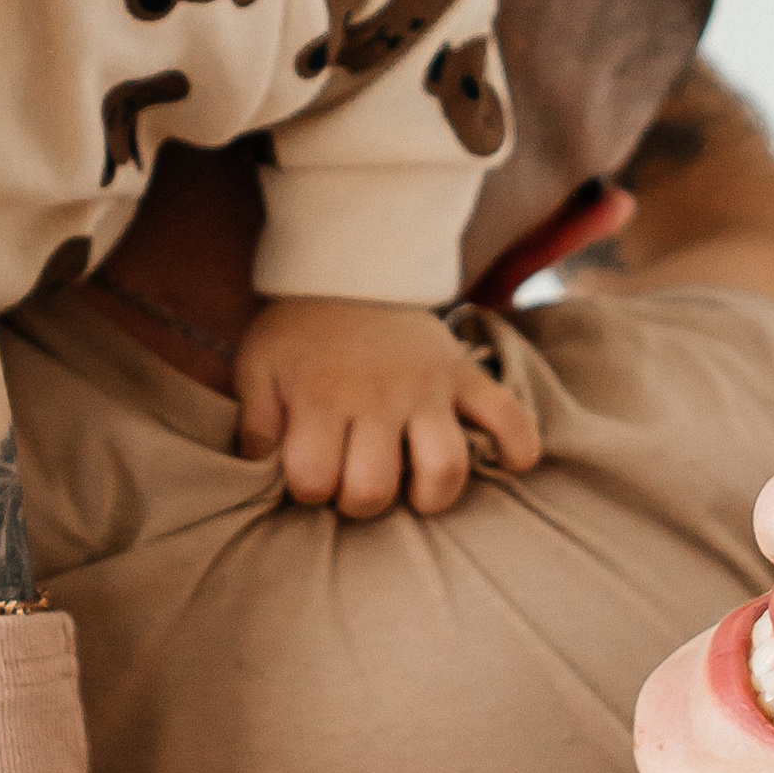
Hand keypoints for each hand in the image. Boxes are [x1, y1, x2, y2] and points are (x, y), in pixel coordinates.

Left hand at [232, 295, 542, 516]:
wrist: (350, 269)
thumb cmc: (299, 332)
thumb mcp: (258, 367)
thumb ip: (256, 421)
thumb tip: (261, 469)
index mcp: (321, 397)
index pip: (313, 480)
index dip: (307, 490)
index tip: (310, 473)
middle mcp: (378, 397)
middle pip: (374, 487)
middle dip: (359, 502)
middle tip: (356, 484)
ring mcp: (427, 387)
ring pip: (443, 467)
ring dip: (430, 495)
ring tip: (416, 492)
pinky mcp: (463, 374)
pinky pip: (505, 413)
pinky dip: (517, 444)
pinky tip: (511, 464)